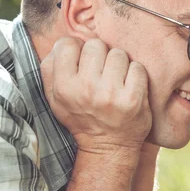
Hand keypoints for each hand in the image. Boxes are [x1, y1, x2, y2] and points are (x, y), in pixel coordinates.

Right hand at [41, 37, 151, 154]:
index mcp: (64, 87)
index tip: (83, 63)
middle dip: (101, 55)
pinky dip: (136, 74)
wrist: (109, 147)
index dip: (77, 50)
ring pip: (118, 54)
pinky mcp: (134, 98)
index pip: (68, 44)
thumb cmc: (82, 118)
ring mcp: (111, 93)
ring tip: (117, 80)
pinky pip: (137, 67)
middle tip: (103, 72)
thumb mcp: (55, 99)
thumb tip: (63, 43)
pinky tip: (130, 86)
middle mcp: (86, 88)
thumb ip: (51, 69)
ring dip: (120, 64)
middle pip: (96, 45)